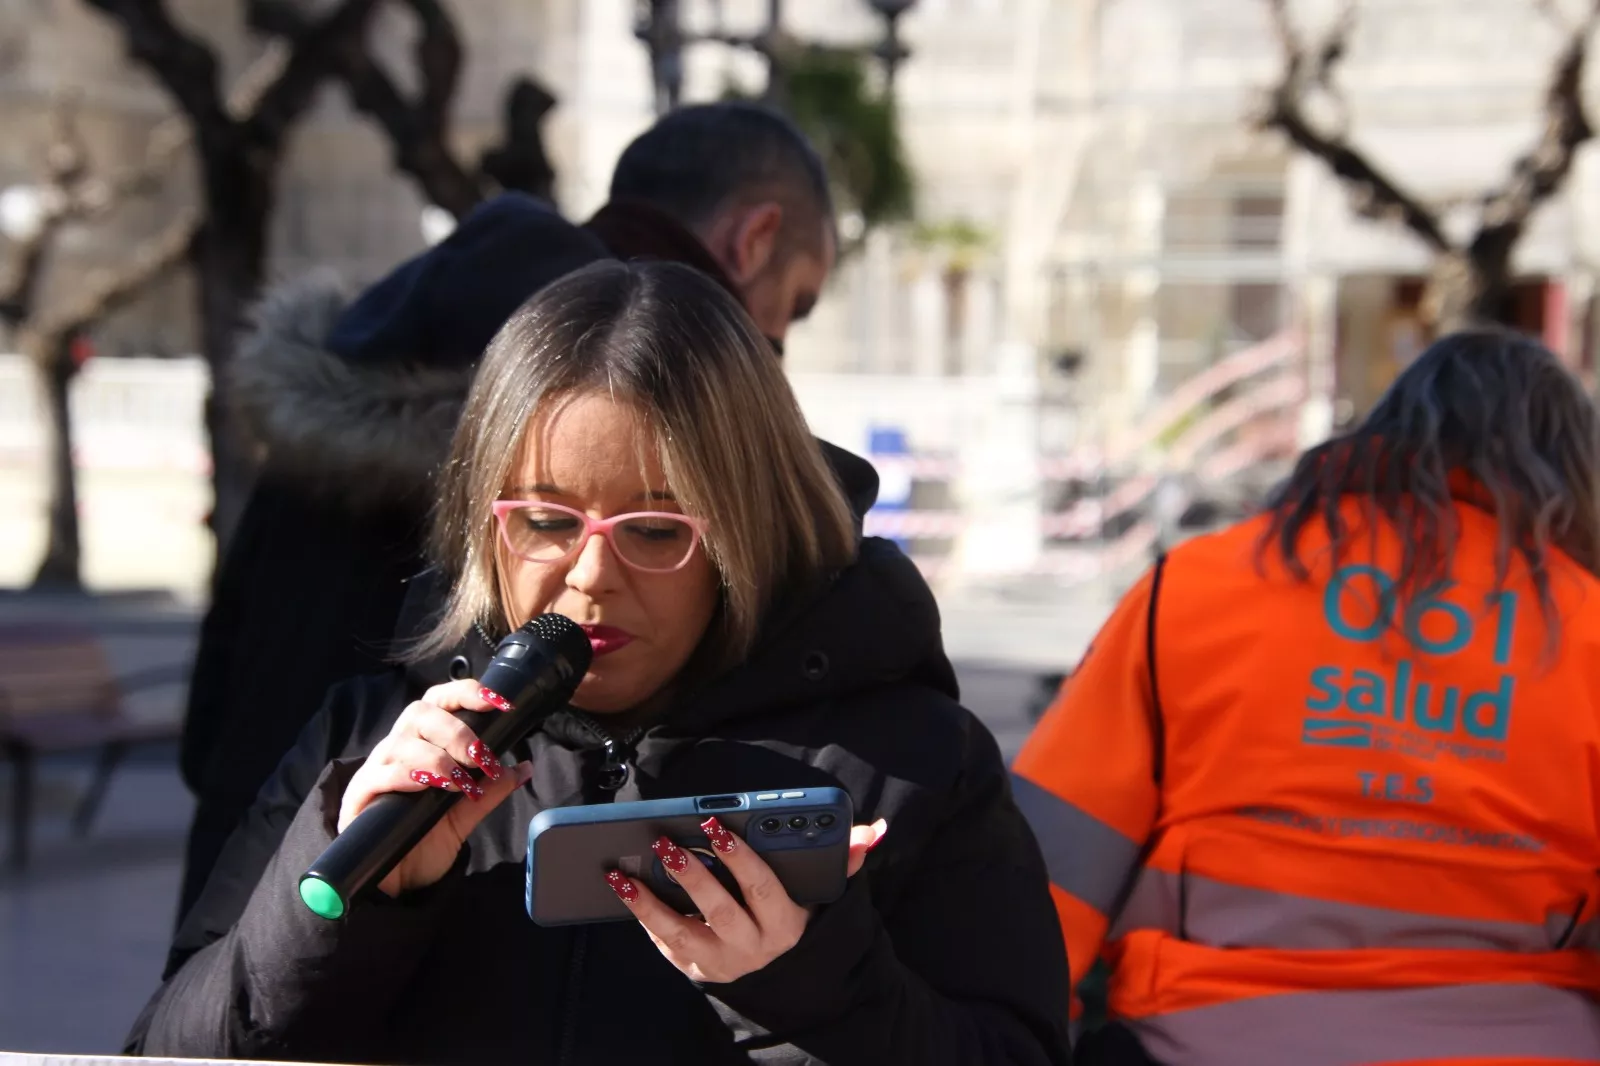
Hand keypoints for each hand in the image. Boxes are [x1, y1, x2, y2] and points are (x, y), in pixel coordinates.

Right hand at [338, 679, 532, 897]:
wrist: (394, 883)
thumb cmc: (424, 838)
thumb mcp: (465, 812)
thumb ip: (491, 790)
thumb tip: (524, 768)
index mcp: (422, 743)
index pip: (439, 701)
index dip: (465, 693)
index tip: (497, 702)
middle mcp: (397, 748)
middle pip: (420, 713)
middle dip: (456, 730)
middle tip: (480, 757)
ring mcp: (376, 770)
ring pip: (402, 742)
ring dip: (438, 758)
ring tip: (461, 782)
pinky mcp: (360, 796)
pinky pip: (382, 774)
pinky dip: (410, 776)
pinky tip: (430, 787)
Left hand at [606, 816, 887, 983]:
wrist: (789, 981)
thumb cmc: (799, 918)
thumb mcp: (824, 895)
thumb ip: (845, 858)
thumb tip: (873, 831)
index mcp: (785, 922)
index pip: (762, 887)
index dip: (739, 857)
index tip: (715, 825)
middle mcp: (752, 947)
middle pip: (719, 910)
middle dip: (692, 875)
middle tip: (666, 842)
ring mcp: (721, 962)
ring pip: (681, 932)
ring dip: (650, 902)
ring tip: (625, 873)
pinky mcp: (697, 969)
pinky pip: (666, 945)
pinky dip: (644, 917)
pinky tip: (627, 891)